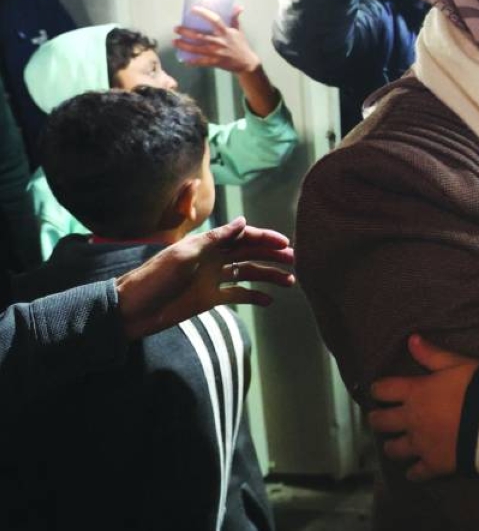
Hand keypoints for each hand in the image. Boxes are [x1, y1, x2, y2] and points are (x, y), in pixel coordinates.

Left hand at [115, 217, 294, 340]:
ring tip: (289, 282)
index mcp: (207, 245)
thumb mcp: (184, 255)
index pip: (242, 237)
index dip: (264, 238)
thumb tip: (243, 221)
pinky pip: (237, 295)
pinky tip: (269, 301)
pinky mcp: (209, 298)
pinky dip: (254, 296)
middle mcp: (213, 259)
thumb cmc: (154, 278)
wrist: (132, 309)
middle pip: (249, 254)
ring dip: (268, 276)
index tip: (285, 244)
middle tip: (295, 261)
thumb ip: (215, 239)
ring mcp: (212, 279)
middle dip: (272, 256)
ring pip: (248, 274)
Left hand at [173, 5, 259, 73]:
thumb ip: (235, 18)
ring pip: (197, 49)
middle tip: (176, 28)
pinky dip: (193, 61)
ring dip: (184, 45)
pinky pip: (201, 62)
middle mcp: (220, 41)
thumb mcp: (239, 31)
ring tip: (175, 42)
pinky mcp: (216, 62)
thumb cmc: (241, 45)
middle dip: (186, 32)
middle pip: (200, 36)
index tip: (193, 9)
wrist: (247, 63)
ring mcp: (217, 53)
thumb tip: (238, 7)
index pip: (214, 19)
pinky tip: (184, 60)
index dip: (203, 14)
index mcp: (225, 32)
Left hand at [368, 335, 478, 480]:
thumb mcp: (456, 364)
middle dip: (377, 419)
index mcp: (415, 393)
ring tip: (395, 445)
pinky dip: (413, 473)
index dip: (378, 389)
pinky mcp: (434, 464)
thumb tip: (411, 339)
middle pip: (381, 422)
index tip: (379, 391)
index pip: (383, 390)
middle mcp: (411, 419)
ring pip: (394, 450)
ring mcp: (420, 444)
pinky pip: (416, 473)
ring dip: (392, 446)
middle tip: (380, 418)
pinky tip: (414, 471)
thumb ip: (432, 355)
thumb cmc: (476, 386)